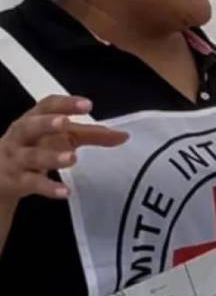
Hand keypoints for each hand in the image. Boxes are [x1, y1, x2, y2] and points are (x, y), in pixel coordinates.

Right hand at [0, 96, 128, 202]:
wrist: (0, 176)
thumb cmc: (35, 148)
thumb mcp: (61, 138)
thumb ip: (92, 135)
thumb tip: (124, 136)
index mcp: (33, 120)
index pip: (46, 106)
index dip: (65, 103)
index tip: (87, 104)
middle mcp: (21, 137)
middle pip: (30, 126)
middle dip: (46, 124)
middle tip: (65, 123)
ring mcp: (16, 159)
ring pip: (31, 156)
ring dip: (51, 157)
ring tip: (72, 158)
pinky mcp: (15, 181)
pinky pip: (31, 183)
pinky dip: (48, 187)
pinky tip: (64, 192)